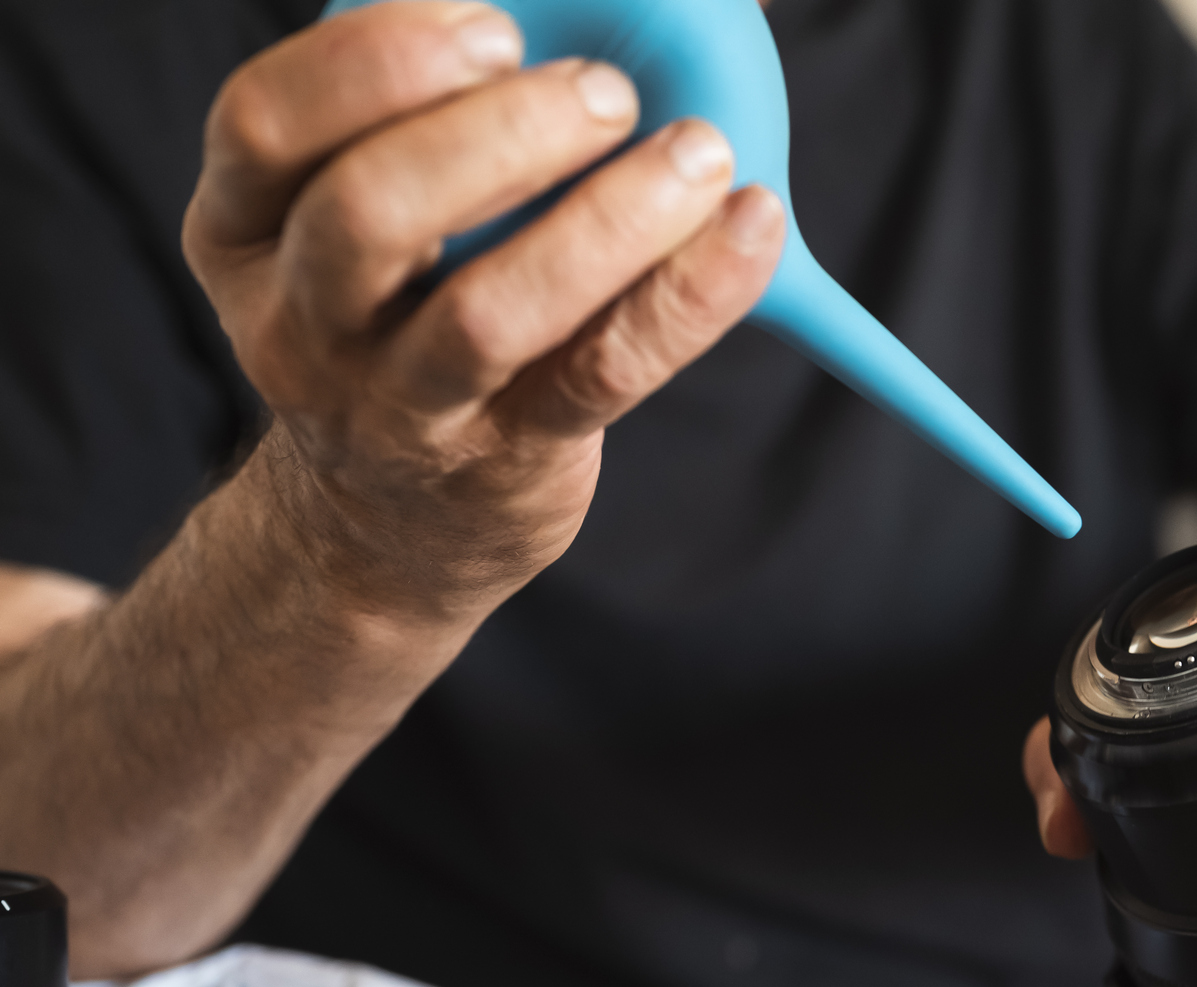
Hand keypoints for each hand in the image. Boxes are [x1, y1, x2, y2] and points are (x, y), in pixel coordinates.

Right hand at [182, 1, 784, 617]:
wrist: (393, 524)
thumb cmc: (399, 319)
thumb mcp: (355, 227)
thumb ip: (432, 118)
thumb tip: (626, 8)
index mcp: (244, 229)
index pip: (263, 124)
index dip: (370, 60)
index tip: (489, 22)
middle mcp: (302, 324)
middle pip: (366, 213)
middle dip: (493, 133)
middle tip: (604, 89)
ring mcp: (401, 407)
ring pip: (489, 313)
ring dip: (606, 220)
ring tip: (698, 155)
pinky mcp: (511, 458)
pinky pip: (606, 370)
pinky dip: (690, 294)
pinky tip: (750, 228)